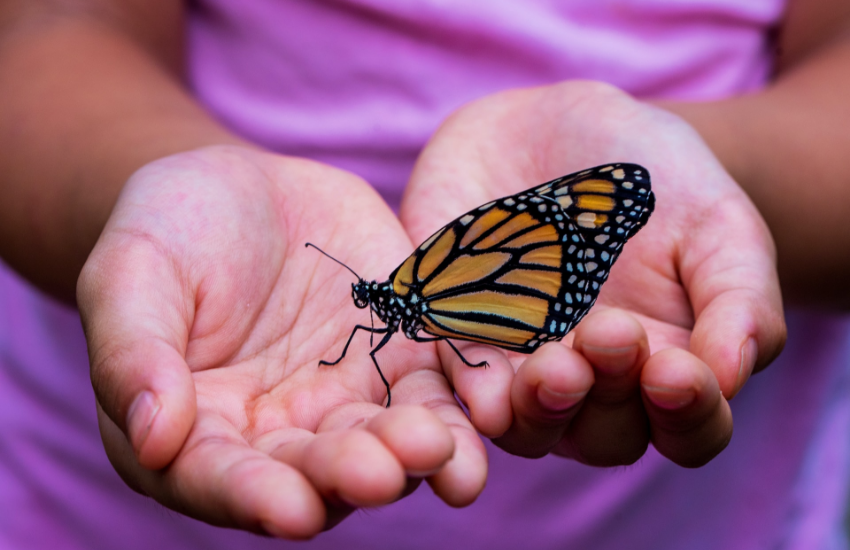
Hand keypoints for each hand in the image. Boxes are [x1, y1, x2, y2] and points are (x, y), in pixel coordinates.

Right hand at [77, 146, 485, 537]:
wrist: (243, 188)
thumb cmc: (168, 231)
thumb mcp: (130, 274)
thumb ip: (134, 353)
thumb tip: (152, 438)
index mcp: (200, 432)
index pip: (222, 479)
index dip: (253, 497)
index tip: (290, 509)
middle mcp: (281, 434)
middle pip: (317, 472)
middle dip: (350, 475)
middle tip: (382, 472)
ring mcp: (349, 398)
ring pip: (387, 441)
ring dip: (418, 455)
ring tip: (441, 450)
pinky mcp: (403, 356)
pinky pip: (439, 386)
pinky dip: (464, 402)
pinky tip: (490, 408)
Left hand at [400, 81, 785, 466]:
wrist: (559, 126)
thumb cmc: (656, 181)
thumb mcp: (718, 224)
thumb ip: (739, 299)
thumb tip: (730, 376)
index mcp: (665, 367)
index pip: (688, 429)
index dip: (689, 415)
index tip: (677, 370)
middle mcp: (592, 383)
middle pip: (603, 437)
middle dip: (608, 398)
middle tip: (608, 333)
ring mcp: (521, 365)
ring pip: (527, 426)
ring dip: (539, 409)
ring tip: (552, 367)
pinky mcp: (456, 334)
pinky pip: (456, 379)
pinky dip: (469, 388)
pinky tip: (483, 387)